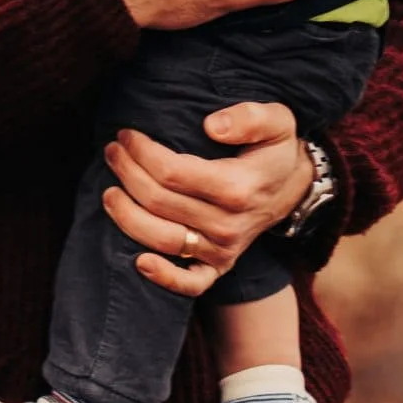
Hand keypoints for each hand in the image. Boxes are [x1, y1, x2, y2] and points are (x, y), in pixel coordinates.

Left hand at [100, 101, 314, 295]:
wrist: (293, 187)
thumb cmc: (275, 149)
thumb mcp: (276, 121)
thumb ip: (248, 118)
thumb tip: (211, 126)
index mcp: (238, 187)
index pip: (172, 173)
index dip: (142, 153)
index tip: (127, 135)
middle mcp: (229, 224)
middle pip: (159, 202)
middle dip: (127, 174)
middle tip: (113, 152)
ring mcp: (224, 249)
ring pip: (162, 240)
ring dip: (126, 217)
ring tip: (109, 193)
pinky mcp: (220, 266)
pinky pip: (190, 284)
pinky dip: (163, 277)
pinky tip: (138, 261)